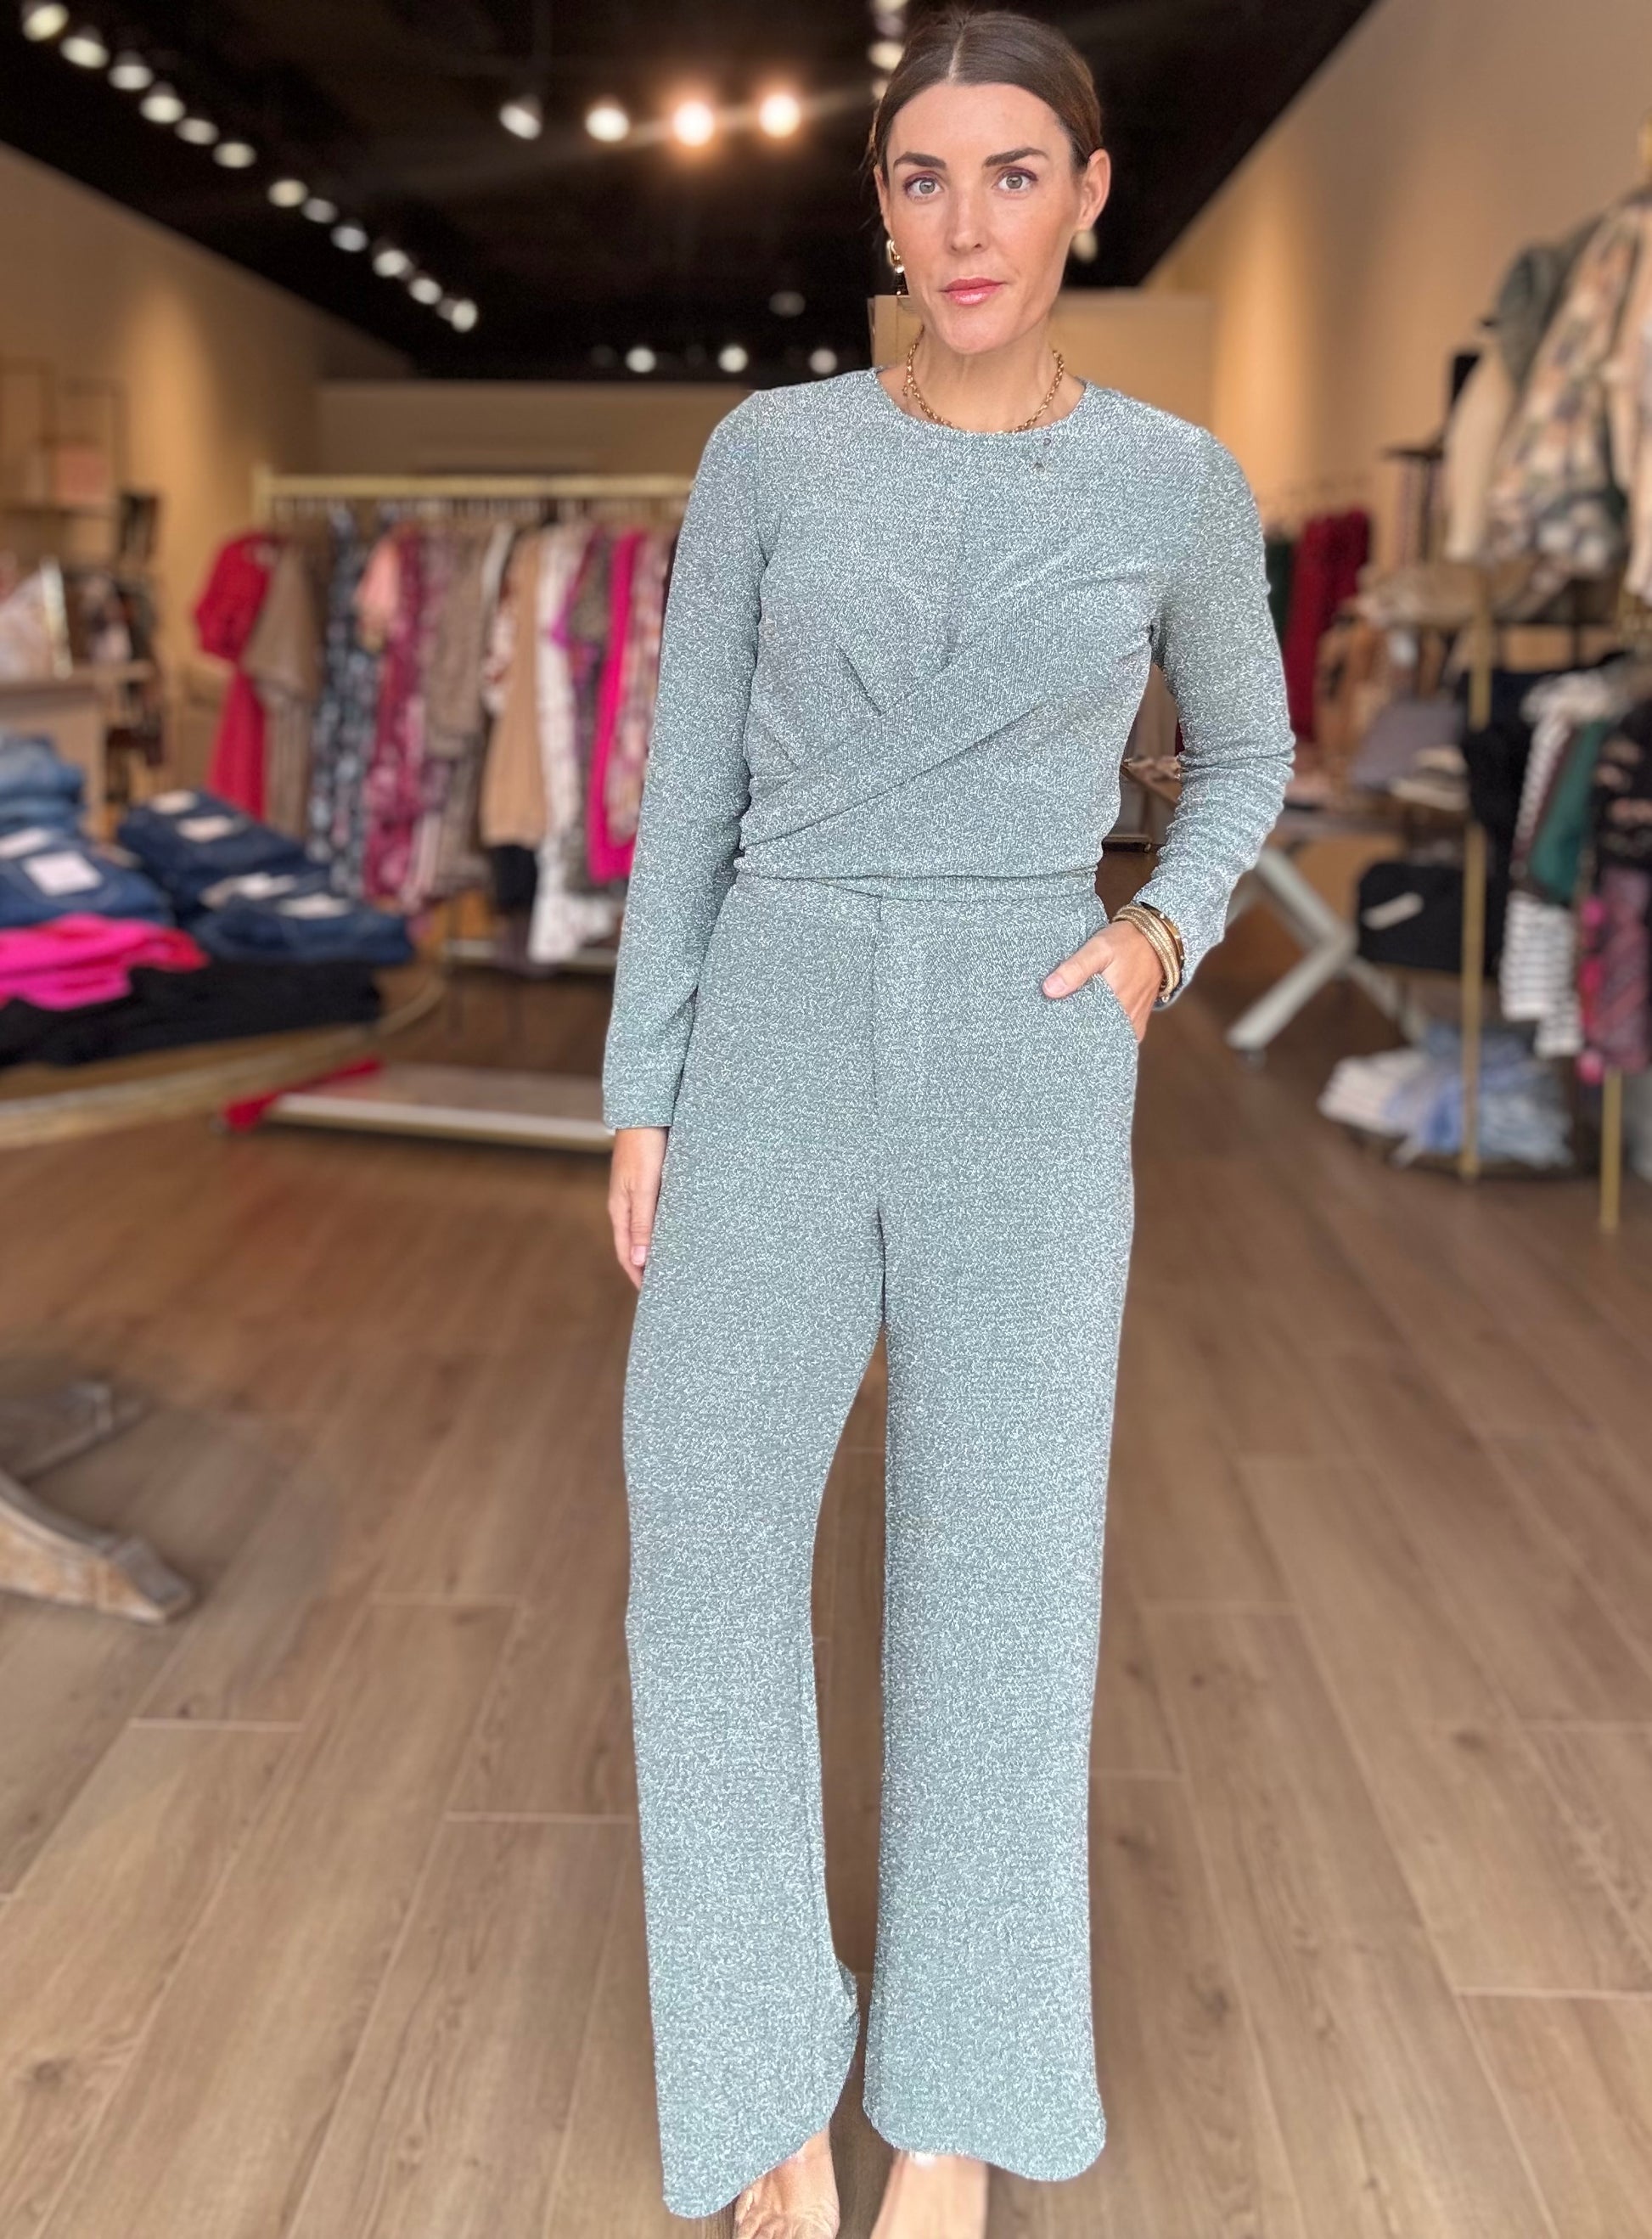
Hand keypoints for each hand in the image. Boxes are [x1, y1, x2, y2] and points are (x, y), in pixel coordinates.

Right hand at [609, 1125, 666, 1289]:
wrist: (646, 1112)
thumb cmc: (644, 1148)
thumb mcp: (644, 1188)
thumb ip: (642, 1223)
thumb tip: (639, 1261)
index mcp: (620, 1210)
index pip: (627, 1254)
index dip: (638, 1276)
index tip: (653, 1296)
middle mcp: (626, 1205)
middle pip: (635, 1245)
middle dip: (647, 1267)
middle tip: (665, 1287)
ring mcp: (636, 1194)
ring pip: (646, 1229)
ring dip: (656, 1248)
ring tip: (674, 1265)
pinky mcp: (649, 1182)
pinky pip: (654, 1214)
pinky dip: (663, 1229)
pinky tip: (677, 1232)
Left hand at [1041, 918, 1160, 1040]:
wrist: (1158, 941)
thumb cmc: (1127, 943)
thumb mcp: (1099, 948)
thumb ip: (1075, 968)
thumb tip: (1050, 990)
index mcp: (1114, 1005)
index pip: (1081, 1030)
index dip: (1063, 1026)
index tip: (1050, 1018)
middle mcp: (1125, 1020)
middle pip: (1092, 1035)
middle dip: (1074, 1029)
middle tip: (1057, 1016)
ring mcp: (1132, 1025)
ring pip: (1104, 1036)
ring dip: (1089, 1028)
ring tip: (1073, 1015)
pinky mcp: (1136, 1023)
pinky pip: (1116, 1034)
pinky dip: (1103, 1028)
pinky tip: (1091, 1017)